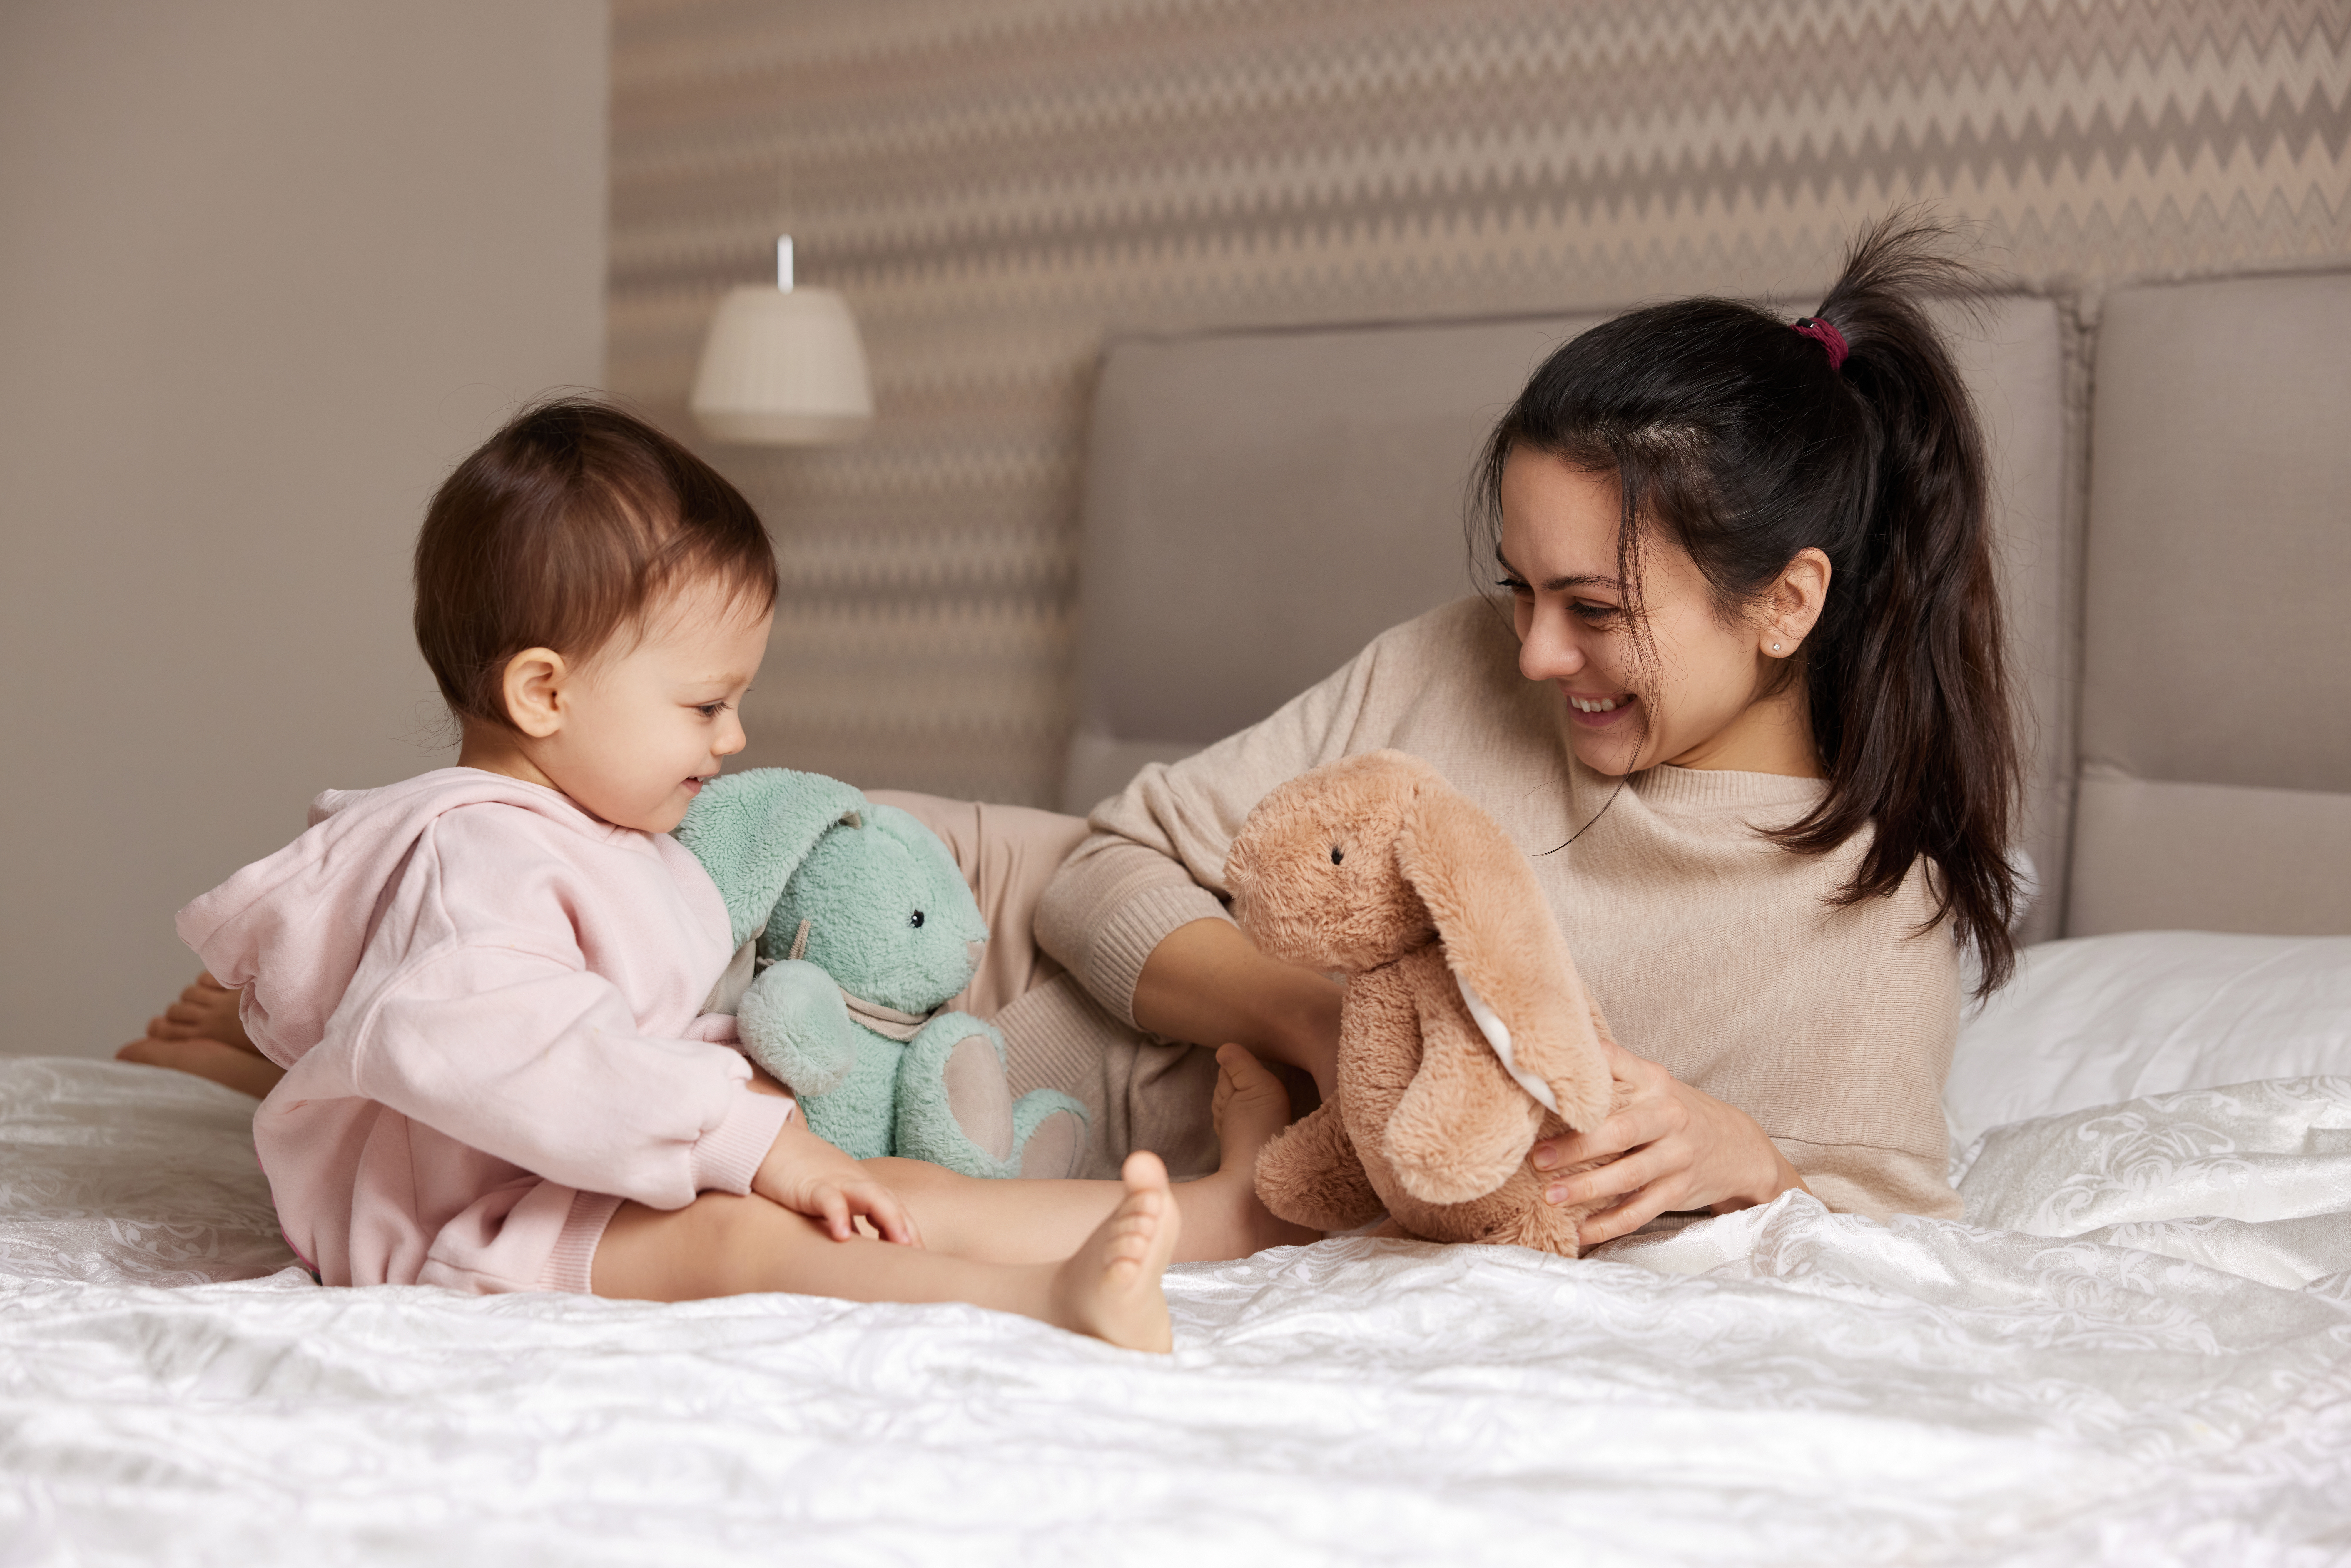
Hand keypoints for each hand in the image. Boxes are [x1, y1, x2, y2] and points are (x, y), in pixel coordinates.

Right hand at [751, 1113, 922, 1246]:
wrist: (770, 1143)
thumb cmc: (801, 1174)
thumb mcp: (831, 1199)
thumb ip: (847, 1221)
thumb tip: (860, 1250)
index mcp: (863, 1189)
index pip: (895, 1211)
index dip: (911, 1233)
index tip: (924, 1260)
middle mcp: (856, 1184)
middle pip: (891, 1205)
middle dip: (909, 1230)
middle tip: (925, 1257)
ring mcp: (836, 1182)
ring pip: (871, 1197)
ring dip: (890, 1219)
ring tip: (902, 1244)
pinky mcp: (811, 1185)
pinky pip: (828, 1200)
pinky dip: (838, 1216)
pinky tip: (843, 1236)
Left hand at [1529, 1037, 1806, 1246]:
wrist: (1739, 1147)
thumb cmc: (1676, 1112)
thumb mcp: (1653, 1083)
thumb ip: (1612, 1073)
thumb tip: (1548, 1067)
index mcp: (1653, 1081)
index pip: (1615, 1065)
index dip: (1583, 1073)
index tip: (1543, 1085)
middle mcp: (1667, 1117)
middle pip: (1618, 1131)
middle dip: (1575, 1146)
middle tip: (1538, 1157)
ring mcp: (1676, 1157)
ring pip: (1627, 1176)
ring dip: (1586, 1188)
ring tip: (1550, 1196)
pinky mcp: (1677, 1191)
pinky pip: (1639, 1212)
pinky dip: (1607, 1225)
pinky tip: (1579, 1232)